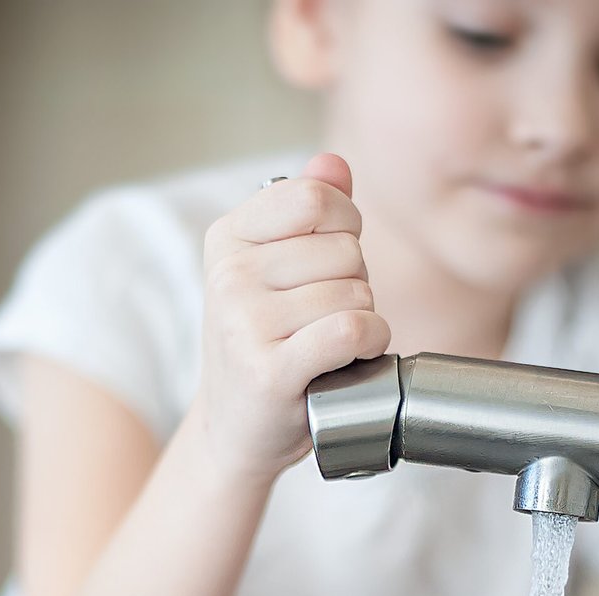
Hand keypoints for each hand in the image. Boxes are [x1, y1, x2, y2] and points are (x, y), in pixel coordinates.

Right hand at [196, 152, 391, 486]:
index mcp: (227, 238)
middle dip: (355, 281)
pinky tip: (354, 357)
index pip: (316, 197)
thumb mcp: (274, 270)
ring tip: (331, 344)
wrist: (237, 429)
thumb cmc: (265, 345)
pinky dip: (372, 343)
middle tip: (325, 316)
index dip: (346, 227)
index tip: (332, 262)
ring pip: (355, 292)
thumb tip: (333, 163)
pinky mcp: (271, 371)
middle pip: (344, 248)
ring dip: (364, 319)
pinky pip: (353, 330)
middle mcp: (229, 275)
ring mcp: (246, 323)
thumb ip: (306, 212)